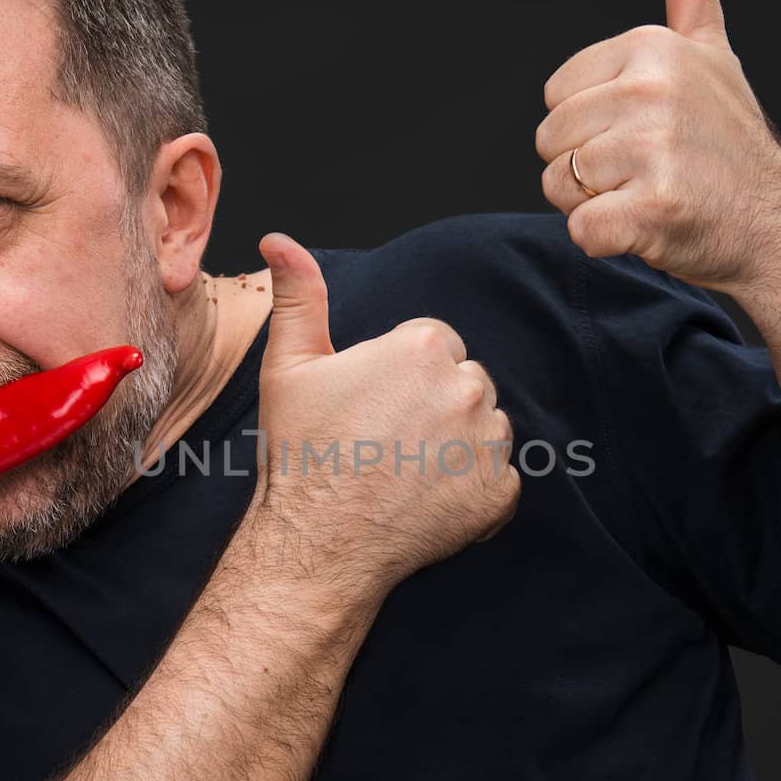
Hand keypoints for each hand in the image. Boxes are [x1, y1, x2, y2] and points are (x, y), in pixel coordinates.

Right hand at [249, 232, 520, 595]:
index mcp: (425, 346)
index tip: (373, 406)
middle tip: (386, 440)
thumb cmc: (302, 453)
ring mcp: (488, 444)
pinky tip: (428, 501)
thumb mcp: (290, 365)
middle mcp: (467, 387)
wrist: (318, 541)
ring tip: (406, 471)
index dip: (401, 376)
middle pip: (465, 382)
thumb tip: (280, 240)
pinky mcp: (500, 493)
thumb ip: (299, 296)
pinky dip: (472, 492)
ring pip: (486, 429)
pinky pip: (498, 480)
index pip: (435, 345)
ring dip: (458, 445)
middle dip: (435, 405)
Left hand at [534, 0, 780, 295]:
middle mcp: (651, 90)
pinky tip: (650, 229)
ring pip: (559, 185)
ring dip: (594, 206)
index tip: (641, 135)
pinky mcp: (652, 208)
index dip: (587, 127)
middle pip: (550, 141)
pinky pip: (582, 231)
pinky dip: (606, 242)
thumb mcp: (713, 58)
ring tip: (648, 197)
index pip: (555, 96)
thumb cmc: (731, 147)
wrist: (775, 227)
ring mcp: (653, 149)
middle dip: (584, 170)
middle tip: (644, 174)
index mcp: (652, 48)